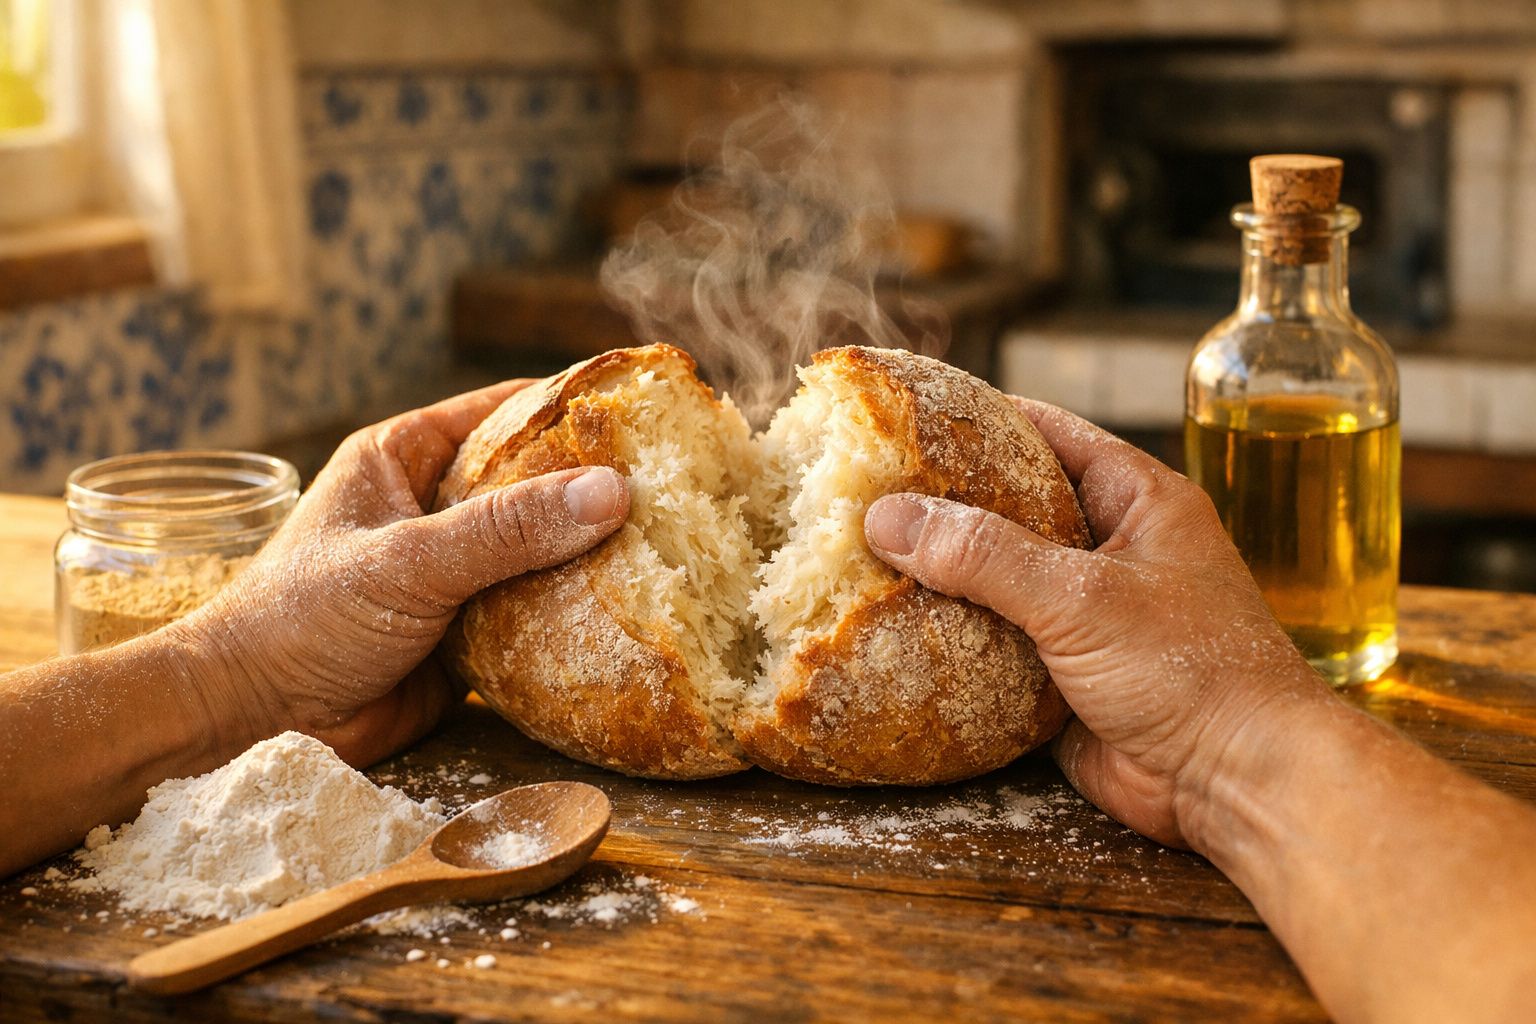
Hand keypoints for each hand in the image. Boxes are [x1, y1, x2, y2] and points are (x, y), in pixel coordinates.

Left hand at [175, 383, 629, 768]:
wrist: (252, 722)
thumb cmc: (302, 620)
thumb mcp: (408, 561)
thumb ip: (505, 530)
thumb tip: (612, 493)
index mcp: (406, 458)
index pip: (503, 409)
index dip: (572, 402)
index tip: (646, 403)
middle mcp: (432, 507)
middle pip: (533, 483)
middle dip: (597, 486)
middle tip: (677, 483)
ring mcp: (451, 573)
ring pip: (539, 552)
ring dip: (591, 555)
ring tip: (673, 546)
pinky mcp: (466, 634)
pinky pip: (533, 614)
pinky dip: (575, 616)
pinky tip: (631, 615)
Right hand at [863, 399, 1328, 847]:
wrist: (1238, 785)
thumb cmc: (1193, 671)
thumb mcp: (1084, 596)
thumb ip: (986, 555)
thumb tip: (888, 517)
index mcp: (1139, 502)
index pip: (1050, 434)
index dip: (982, 417)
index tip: (909, 412)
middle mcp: (1113, 551)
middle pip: (1013, 510)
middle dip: (946, 504)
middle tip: (868, 488)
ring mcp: (1088, 617)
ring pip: (998, 582)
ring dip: (943, 577)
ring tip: (862, 553)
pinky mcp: (1064, 678)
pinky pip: (995, 647)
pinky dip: (951, 641)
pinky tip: (891, 630)